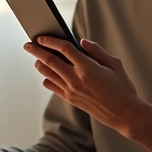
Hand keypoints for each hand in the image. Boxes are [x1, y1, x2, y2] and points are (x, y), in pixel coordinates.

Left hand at [25, 37, 142, 135]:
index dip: (51, 41)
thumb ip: (97, 51)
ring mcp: (71, 90)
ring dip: (39, 64)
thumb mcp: (114, 64)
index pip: (64, 48)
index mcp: (87, 67)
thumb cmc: (123, 88)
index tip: (42, 37)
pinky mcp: (70, 100)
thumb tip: (82, 42)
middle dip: (36, 51)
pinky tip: (47, 75)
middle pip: (49, 60)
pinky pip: (53, 87)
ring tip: (36, 58)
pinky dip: (47, 79)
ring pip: (48, 74)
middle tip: (27, 45)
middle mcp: (76, 78)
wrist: (124, 114)